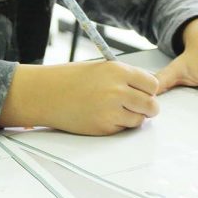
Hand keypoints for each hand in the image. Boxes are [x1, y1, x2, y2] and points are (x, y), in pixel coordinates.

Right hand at [1, 61, 159, 135]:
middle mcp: (117, 90)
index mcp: (118, 71)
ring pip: (139, 119)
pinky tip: (103, 116)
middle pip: (151, 104)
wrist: (46, 93)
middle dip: (148, 107)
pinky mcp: (103, 127)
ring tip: (117, 110)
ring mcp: (111, 111)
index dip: (150, 90)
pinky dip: (118, 125)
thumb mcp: (101, 69)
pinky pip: (123, 128)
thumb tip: (149, 91)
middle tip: (140, 107)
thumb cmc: (71, 79)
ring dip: (133, 117)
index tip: (145, 92)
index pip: (152, 84)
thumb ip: (125, 78)